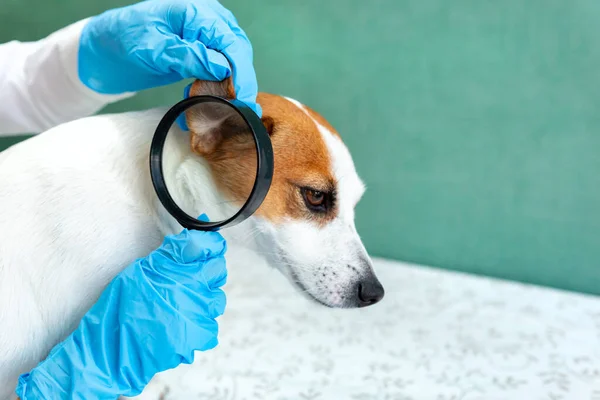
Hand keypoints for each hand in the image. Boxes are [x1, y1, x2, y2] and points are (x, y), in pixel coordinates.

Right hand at [16, 224, 226, 398]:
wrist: (114, 346)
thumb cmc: (122, 305)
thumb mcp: (142, 268)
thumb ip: (173, 253)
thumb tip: (196, 235)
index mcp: (179, 268)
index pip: (211, 248)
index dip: (209, 248)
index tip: (204, 251)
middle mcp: (194, 288)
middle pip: (218, 272)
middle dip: (207, 274)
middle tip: (186, 282)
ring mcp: (199, 312)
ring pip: (216, 300)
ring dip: (203, 301)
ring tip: (179, 307)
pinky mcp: (200, 336)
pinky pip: (211, 327)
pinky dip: (198, 327)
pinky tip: (179, 326)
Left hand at [78, 0, 260, 115]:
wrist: (101, 51)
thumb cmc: (121, 40)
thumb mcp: (153, 49)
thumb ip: (188, 56)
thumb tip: (223, 68)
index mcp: (196, 12)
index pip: (232, 42)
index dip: (242, 73)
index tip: (242, 100)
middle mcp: (206, 21)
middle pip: (238, 54)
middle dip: (240, 84)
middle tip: (238, 111)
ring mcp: (204, 37)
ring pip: (231, 65)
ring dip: (227, 90)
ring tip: (217, 110)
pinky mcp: (199, 54)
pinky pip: (217, 72)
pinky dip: (213, 90)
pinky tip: (201, 103)